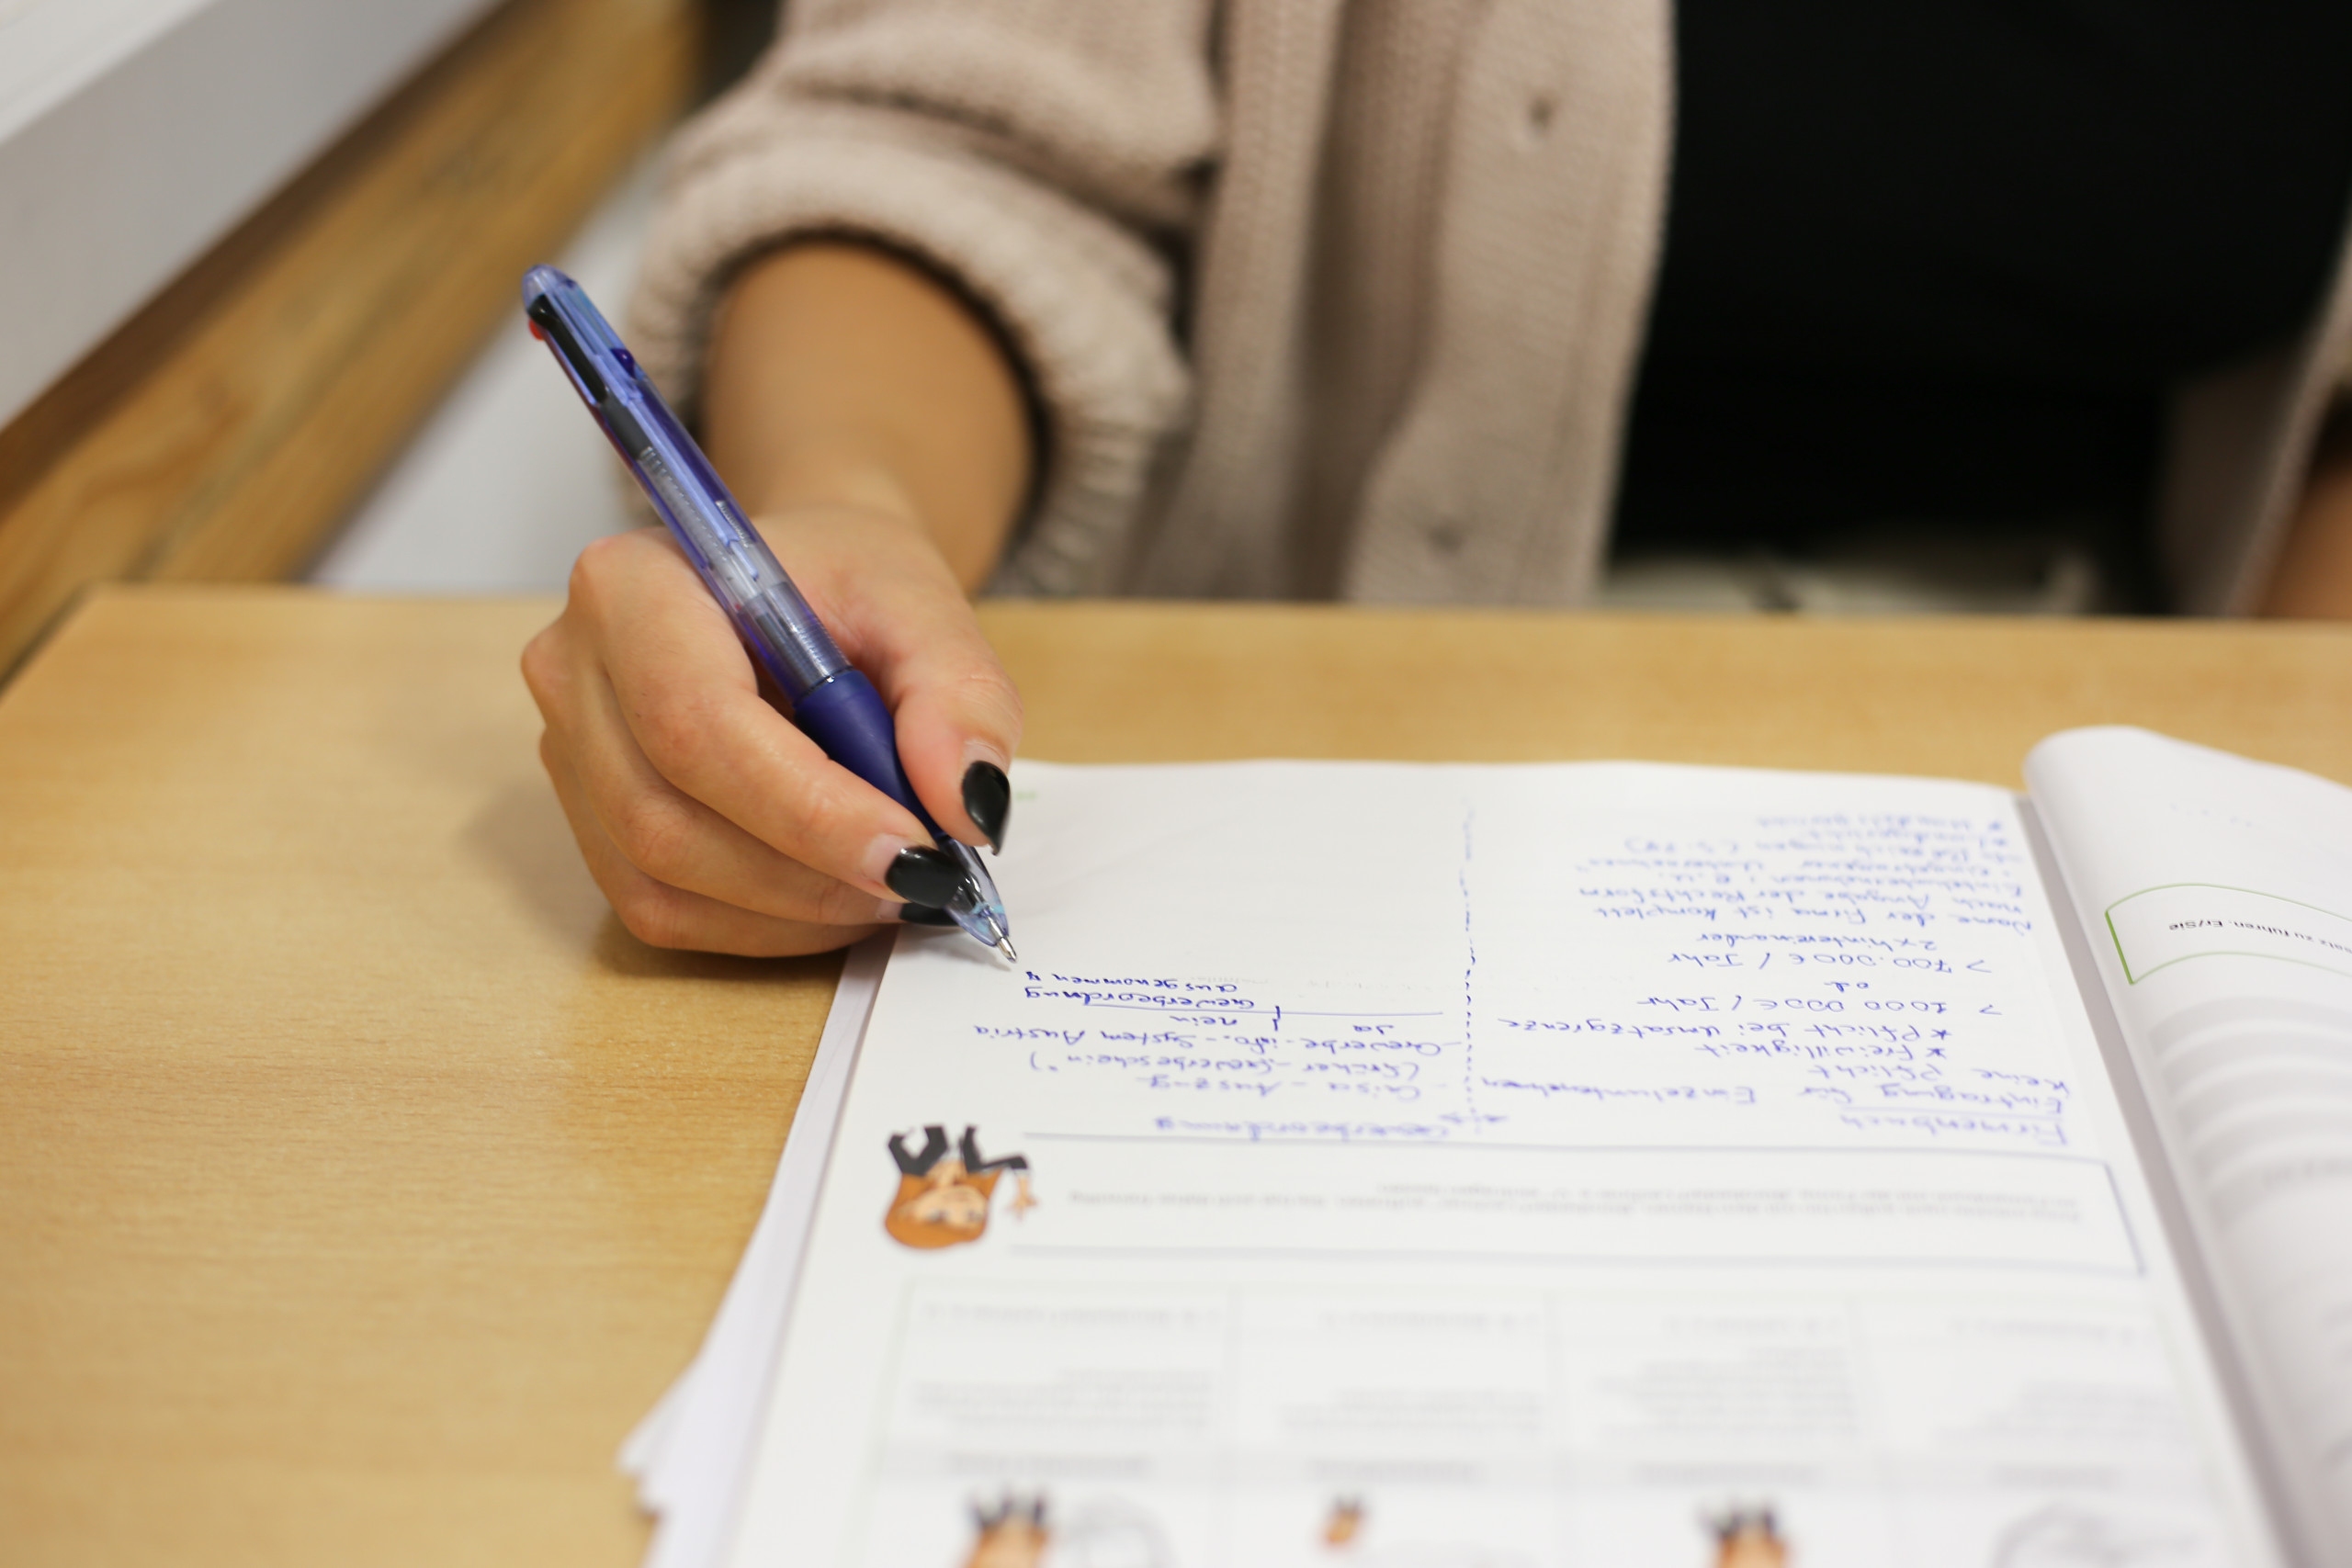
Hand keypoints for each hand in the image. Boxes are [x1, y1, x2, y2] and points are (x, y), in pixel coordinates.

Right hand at [521, 503, 1021, 955]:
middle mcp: (572, 670)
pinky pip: (665, 908)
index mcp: (632, 587)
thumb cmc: (847, 582)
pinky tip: (840, 894)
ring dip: (795, 909)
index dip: (807, 809)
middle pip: (666, 817)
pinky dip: (768, 925)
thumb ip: (959, 694)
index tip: (916, 849)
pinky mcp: (590, 821)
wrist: (801, 587)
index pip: (696, 725)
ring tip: (896, 883)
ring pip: (662, 880)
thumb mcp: (923, 604)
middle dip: (809, 872)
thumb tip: (968, 806)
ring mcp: (570, 754)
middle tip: (925, 879)